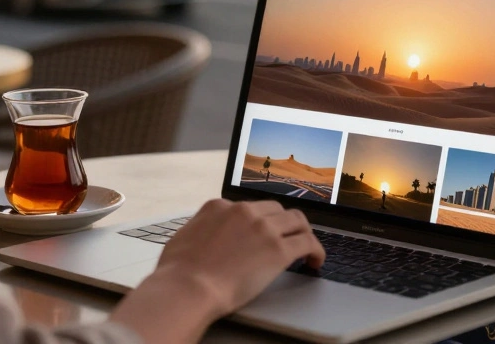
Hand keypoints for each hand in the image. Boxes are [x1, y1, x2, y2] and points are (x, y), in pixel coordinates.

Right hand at [108, 199, 324, 342]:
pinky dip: (316, 250)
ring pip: (297, 220)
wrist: (187, 287)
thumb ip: (199, 231)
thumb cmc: (178, 272)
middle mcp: (243, 211)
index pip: (248, 208)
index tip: (263, 233)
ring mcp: (263, 229)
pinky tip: (315, 261)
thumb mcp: (183, 238)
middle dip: (283, 224)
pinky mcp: (278, 250)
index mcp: (219, 207)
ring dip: (303, 233)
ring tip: (307, 248)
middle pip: (275, 210)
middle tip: (287, 239)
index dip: (259, 221)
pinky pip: (308, 242)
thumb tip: (202, 236)